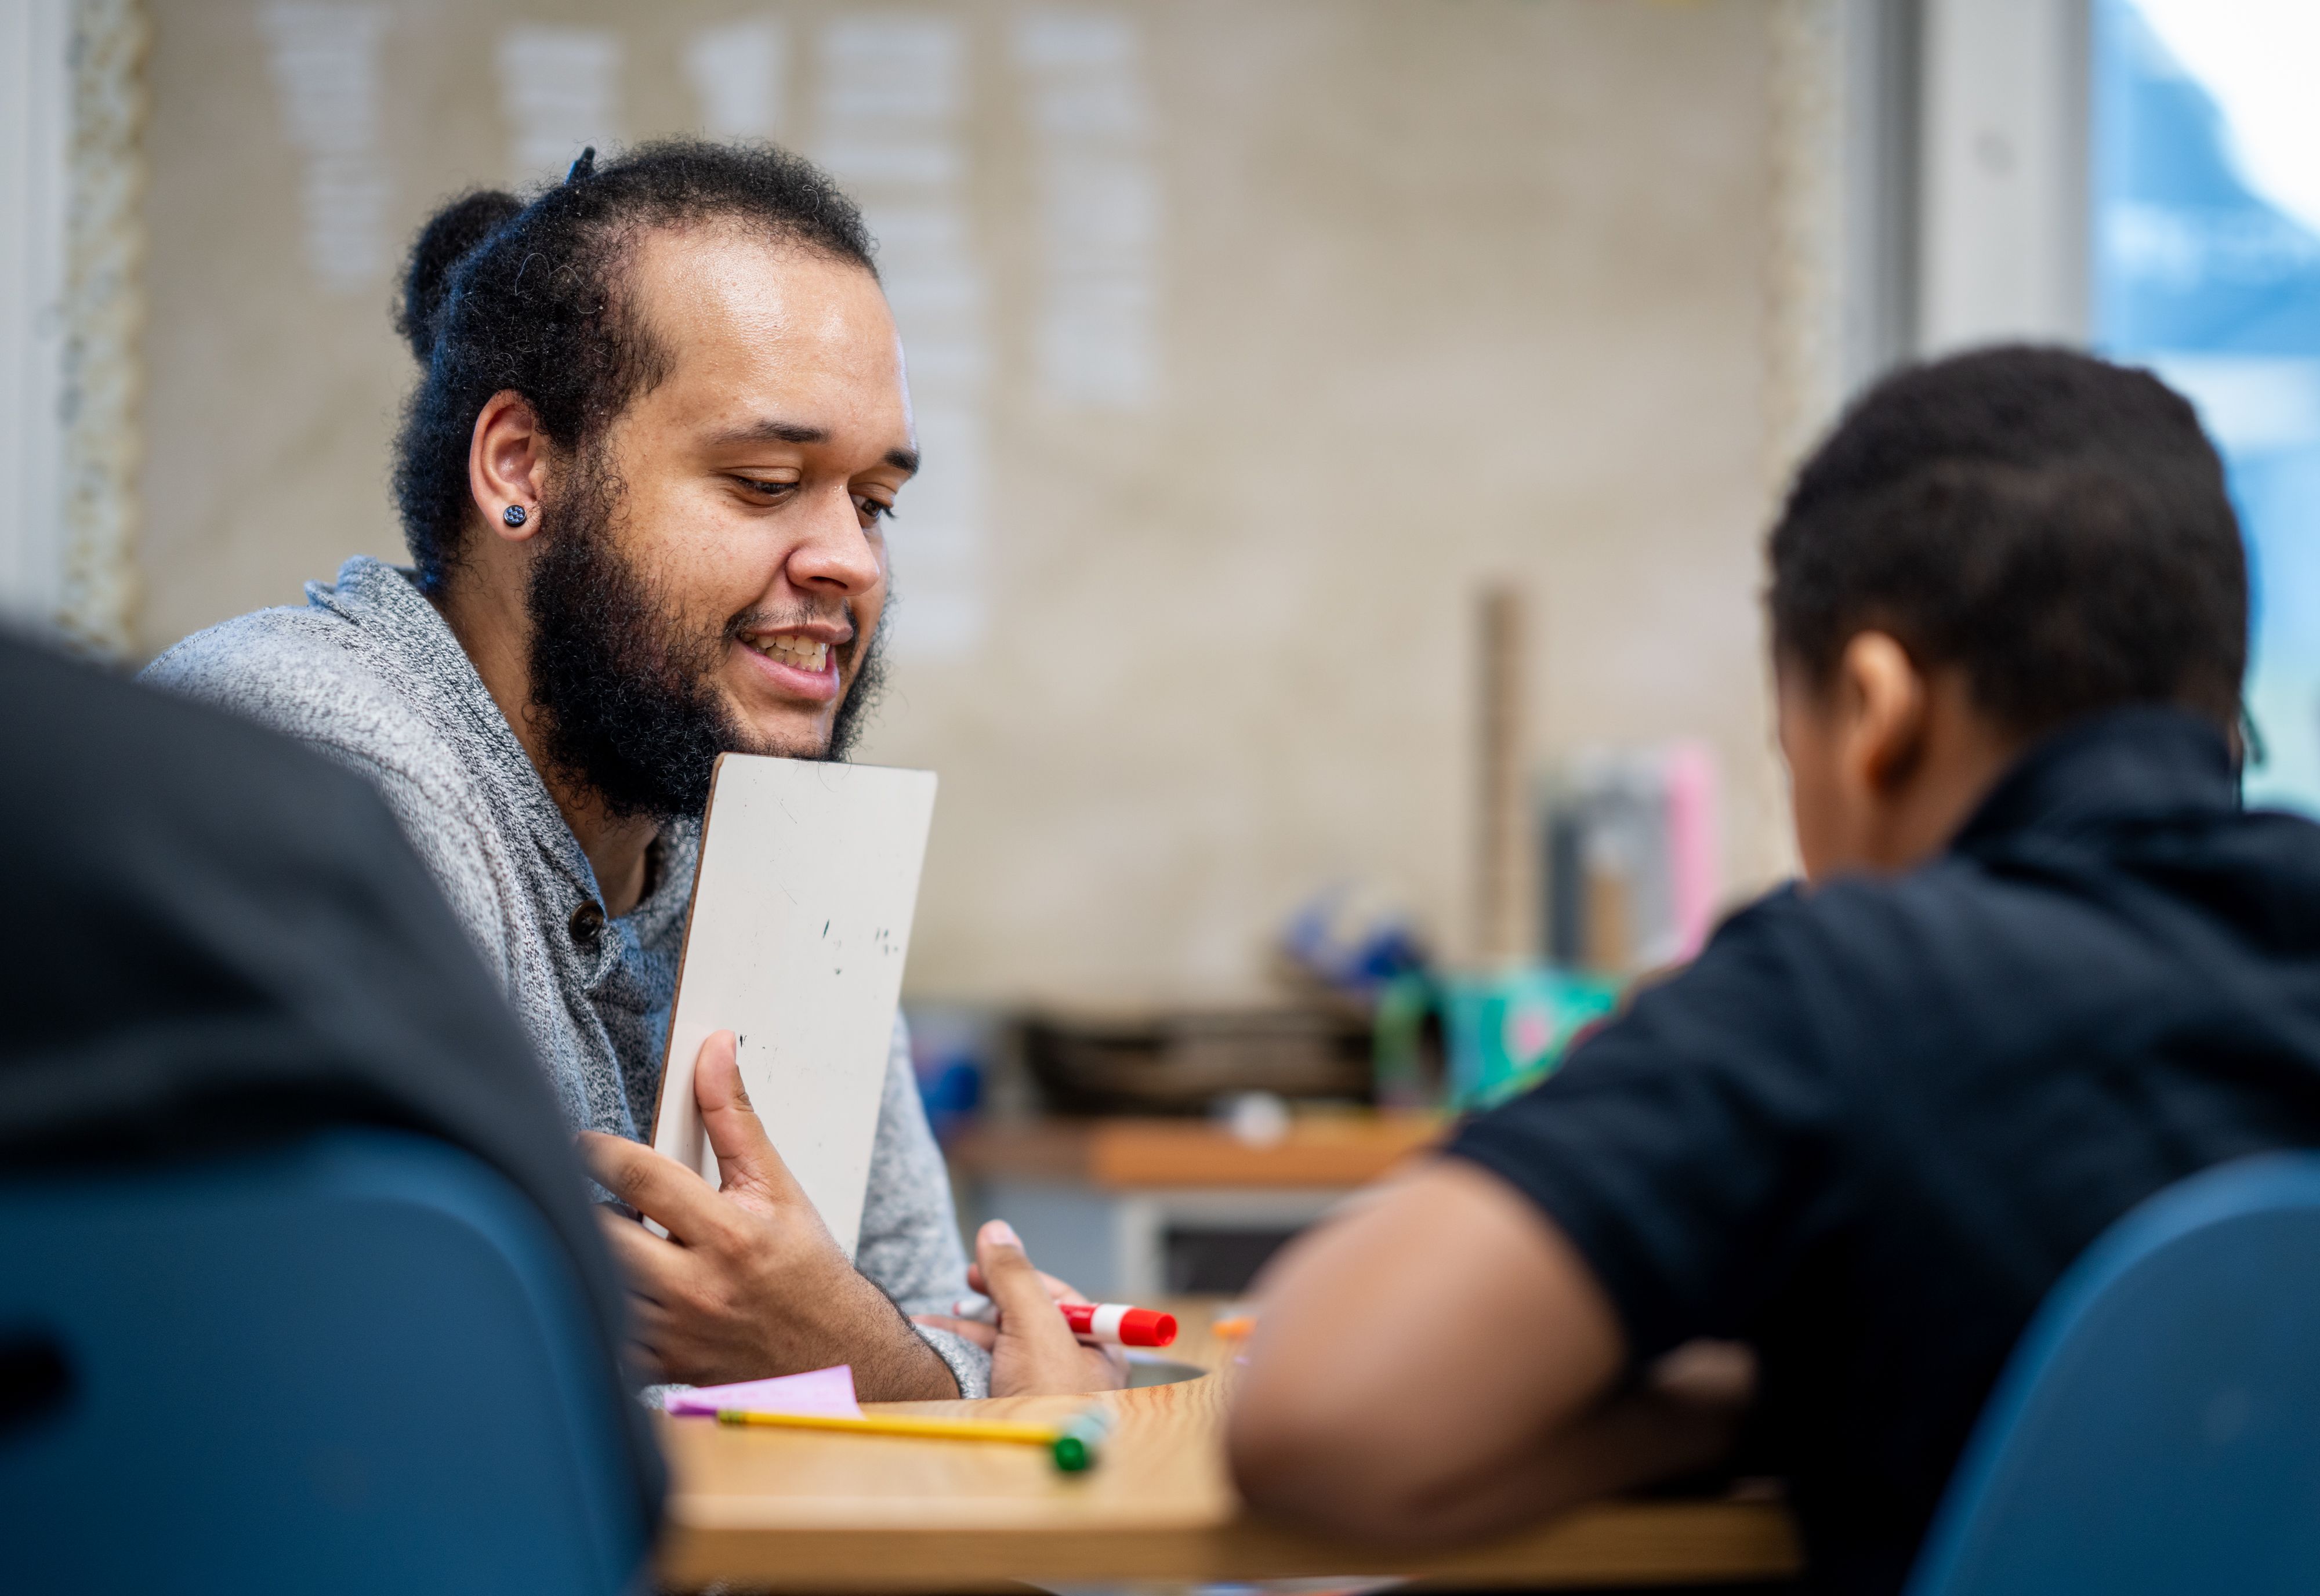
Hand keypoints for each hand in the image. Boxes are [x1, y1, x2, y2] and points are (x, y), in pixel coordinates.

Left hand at [582, 1030, 954, 1397]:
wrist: (834, 1353)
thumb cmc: (804, 1266)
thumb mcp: (776, 1186)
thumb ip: (734, 1119)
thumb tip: (715, 1052)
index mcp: (729, 1235)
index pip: (639, 1177)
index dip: (600, 1151)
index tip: (583, 1143)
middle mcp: (698, 1288)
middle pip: (600, 1234)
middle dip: (588, 1207)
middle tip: (589, 1195)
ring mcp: (674, 1335)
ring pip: (593, 1284)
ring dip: (590, 1255)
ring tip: (607, 1240)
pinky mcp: (660, 1368)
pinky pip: (602, 1335)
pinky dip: (597, 1307)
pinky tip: (613, 1289)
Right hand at [913, 1221, 1127, 1396]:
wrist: (1028, 1477)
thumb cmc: (1049, 1404)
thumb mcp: (1035, 1326)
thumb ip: (1016, 1277)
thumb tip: (998, 1231)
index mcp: (1096, 1350)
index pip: (1058, 1298)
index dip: (1019, 1278)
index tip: (982, 1269)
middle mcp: (1072, 1373)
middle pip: (1026, 1322)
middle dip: (985, 1307)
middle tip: (960, 1296)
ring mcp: (1040, 1396)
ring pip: (1000, 1351)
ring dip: (963, 1333)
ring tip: (928, 1326)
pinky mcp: (1012, 1414)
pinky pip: (985, 1377)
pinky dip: (957, 1360)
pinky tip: (932, 1351)